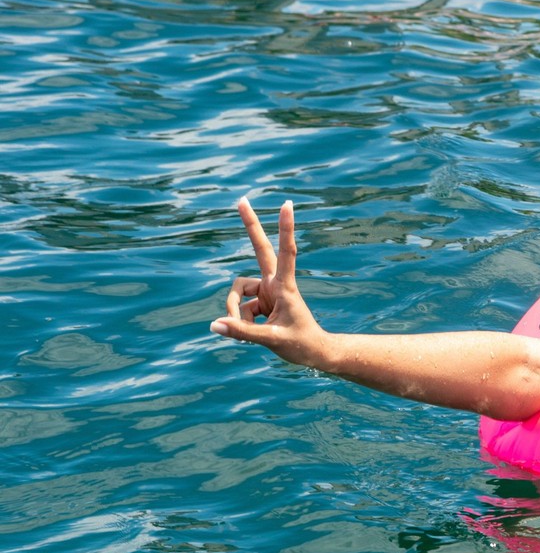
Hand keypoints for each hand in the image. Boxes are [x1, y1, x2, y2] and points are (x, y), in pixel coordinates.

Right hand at [210, 198, 326, 363]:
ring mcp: (265, 292)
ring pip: (236, 294)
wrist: (313, 354)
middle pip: (259, 249)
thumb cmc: (301, 344)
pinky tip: (253, 335)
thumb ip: (242, 332)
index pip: (286, 251)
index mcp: (285, 286)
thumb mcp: (272, 340)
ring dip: (236, 314)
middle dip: (251, 226)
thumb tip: (214, 325)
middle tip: (242, 199)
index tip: (286, 204)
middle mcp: (274, 284)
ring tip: (251, 333)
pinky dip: (239, 324)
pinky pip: (237, 310)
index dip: (285, 228)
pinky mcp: (258, 302)